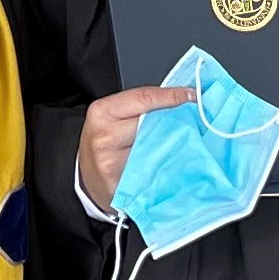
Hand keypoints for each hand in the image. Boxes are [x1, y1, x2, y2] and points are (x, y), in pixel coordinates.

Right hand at [76, 86, 194, 212]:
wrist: (86, 177)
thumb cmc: (103, 143)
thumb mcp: (111, 117)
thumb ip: (139, 108)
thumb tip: (178, 99)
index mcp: (102, 112)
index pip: (144, 97)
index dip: (172, 96)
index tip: (192, 95)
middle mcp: (105, 137)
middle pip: (152, 122)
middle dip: (175, 120)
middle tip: (193, 119)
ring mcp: (112, 162)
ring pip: (155, 148)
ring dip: (173, 144)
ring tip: (182, 142)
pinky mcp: (121, 184)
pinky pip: (152, 170)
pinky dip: (165, 165)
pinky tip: (170, 162)